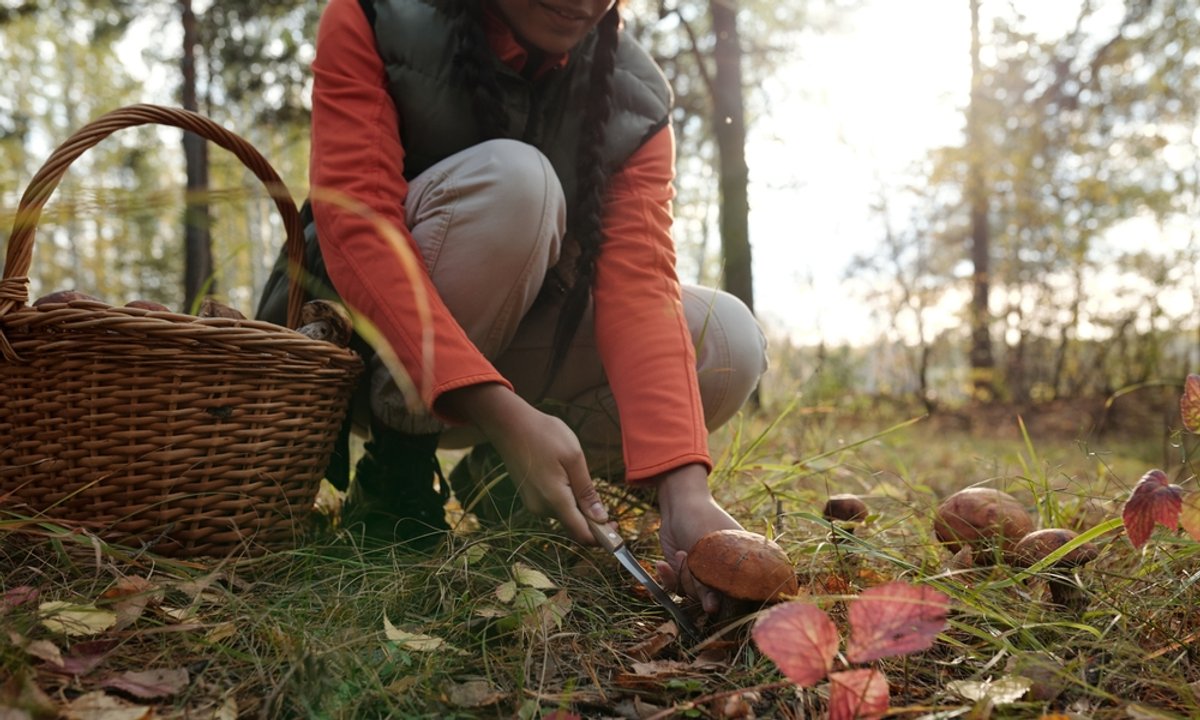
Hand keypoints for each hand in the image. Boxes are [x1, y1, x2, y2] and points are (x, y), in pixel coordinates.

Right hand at [438, 383, 605, 543]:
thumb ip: (586, 491)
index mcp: (555, 500)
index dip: (602, 537)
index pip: (581, 533)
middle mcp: (541, 508)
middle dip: (592, 519)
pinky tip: (567, 477)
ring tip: (579, 478)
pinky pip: (554, 505)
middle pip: (574, 525)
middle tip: (606, 500)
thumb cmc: (544, 435)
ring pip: (564, 514)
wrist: (509, 424)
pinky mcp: (530, 497)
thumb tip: (600, 518)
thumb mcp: (573, 458)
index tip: (617, 526)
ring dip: (578, 506)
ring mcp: (533, 503)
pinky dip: (566, 499)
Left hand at [652, 464, 742, 614]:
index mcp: (740, 567)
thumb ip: (708, 581)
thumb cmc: (702, 520)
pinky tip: (662, 564)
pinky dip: (668, 577)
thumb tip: (712, 610)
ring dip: (681, 576)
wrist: (678, 505)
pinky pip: (676, 588)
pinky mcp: (684, 574)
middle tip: (689, 561)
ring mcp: (703, 574)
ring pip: (691, 595)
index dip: (725, 600)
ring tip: (680, 553)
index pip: (739, 595)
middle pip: (711, 599)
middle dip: (695, 582)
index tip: (711, 598)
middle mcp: (723, 574)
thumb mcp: (708, 550)